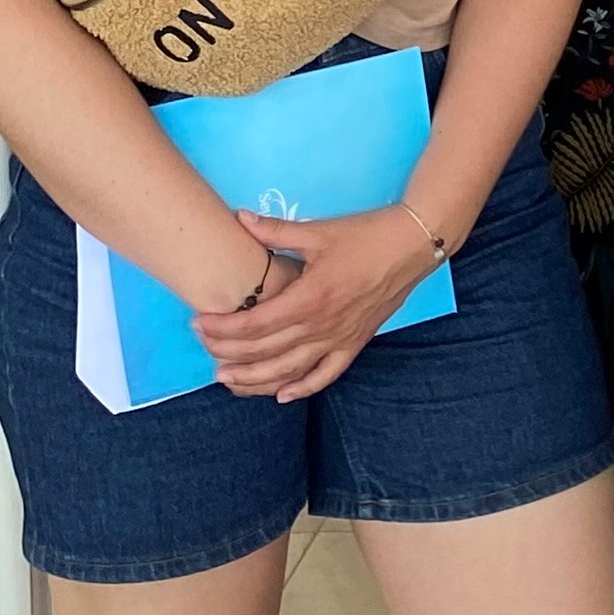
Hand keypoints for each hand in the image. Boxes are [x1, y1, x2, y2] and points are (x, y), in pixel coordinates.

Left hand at [195, 207, 430, 403]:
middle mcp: (322, 325)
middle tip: (204, 348)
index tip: (200, 324)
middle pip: (265, 351)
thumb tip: (241, 219)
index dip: (224, 328)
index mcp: (309, 297)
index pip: (256, 323)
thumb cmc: (366, 235)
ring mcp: (340, 338)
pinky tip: (283, 395)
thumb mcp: (319, 231)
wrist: (413, 244)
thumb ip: (277, 231)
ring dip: (255, 379)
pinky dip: (303, 388)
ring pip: (290, 371)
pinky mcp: (355, 343)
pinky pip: (326, 374)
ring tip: (227, 379)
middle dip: (229, 352)